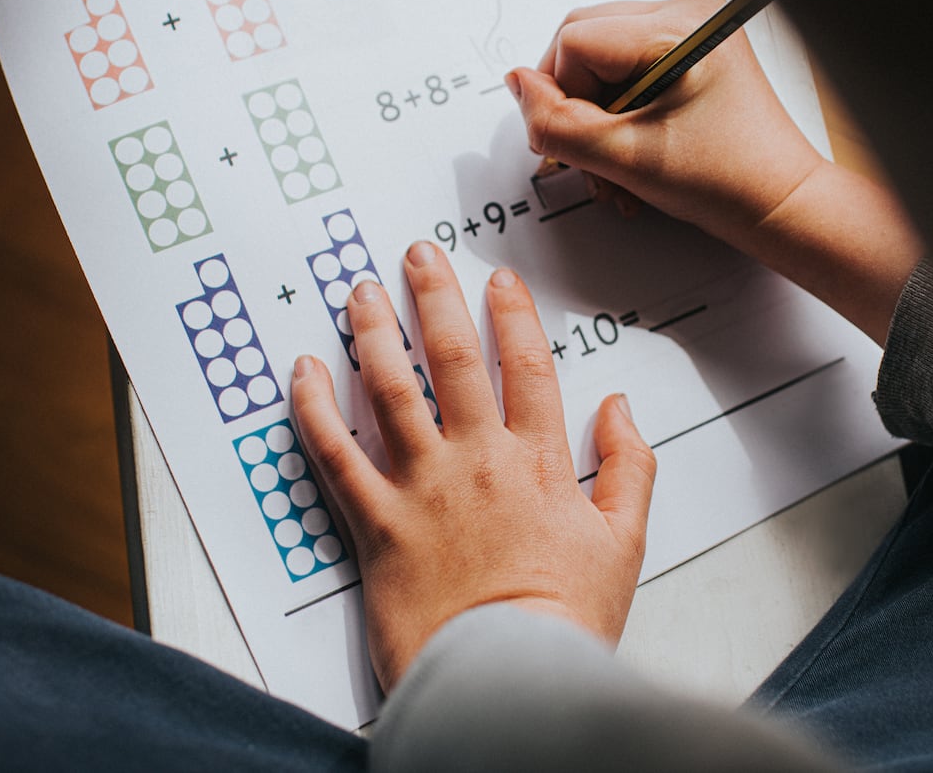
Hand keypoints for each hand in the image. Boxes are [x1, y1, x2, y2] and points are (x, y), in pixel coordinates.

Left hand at [290, 242, 657, 690]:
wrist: (507, 677)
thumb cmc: (564, 620)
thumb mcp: (625, 544)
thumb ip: (629, 468)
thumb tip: (620, 409)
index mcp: (539, 462)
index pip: (526, 367)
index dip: (512, 315)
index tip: (499, 279)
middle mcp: (477, 460)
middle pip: (452, 359)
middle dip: (435, 298)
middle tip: (418, 255)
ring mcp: (422, 487)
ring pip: (390, 389)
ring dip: (372, 332)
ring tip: (360, 292)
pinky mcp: (376, 522)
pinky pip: (335, 453)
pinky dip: (313, 408)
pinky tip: (302, 371)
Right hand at [507, 0, 825, 252]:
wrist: (778, 205)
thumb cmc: (729, 182)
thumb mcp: (625, 159)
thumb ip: (558, 123)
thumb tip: (517, 86)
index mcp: (679, 28)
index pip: (575, 43)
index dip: (563, 98)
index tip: (582, 146)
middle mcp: (686, 15)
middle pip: (582, 43)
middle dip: (575, 108)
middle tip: (589, 157)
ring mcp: (688, 32)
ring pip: (598, 61)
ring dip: (594, 120)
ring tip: (614, 169)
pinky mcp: (687, 54)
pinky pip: (624, 70)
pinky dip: (616, 115)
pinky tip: (630, 153)